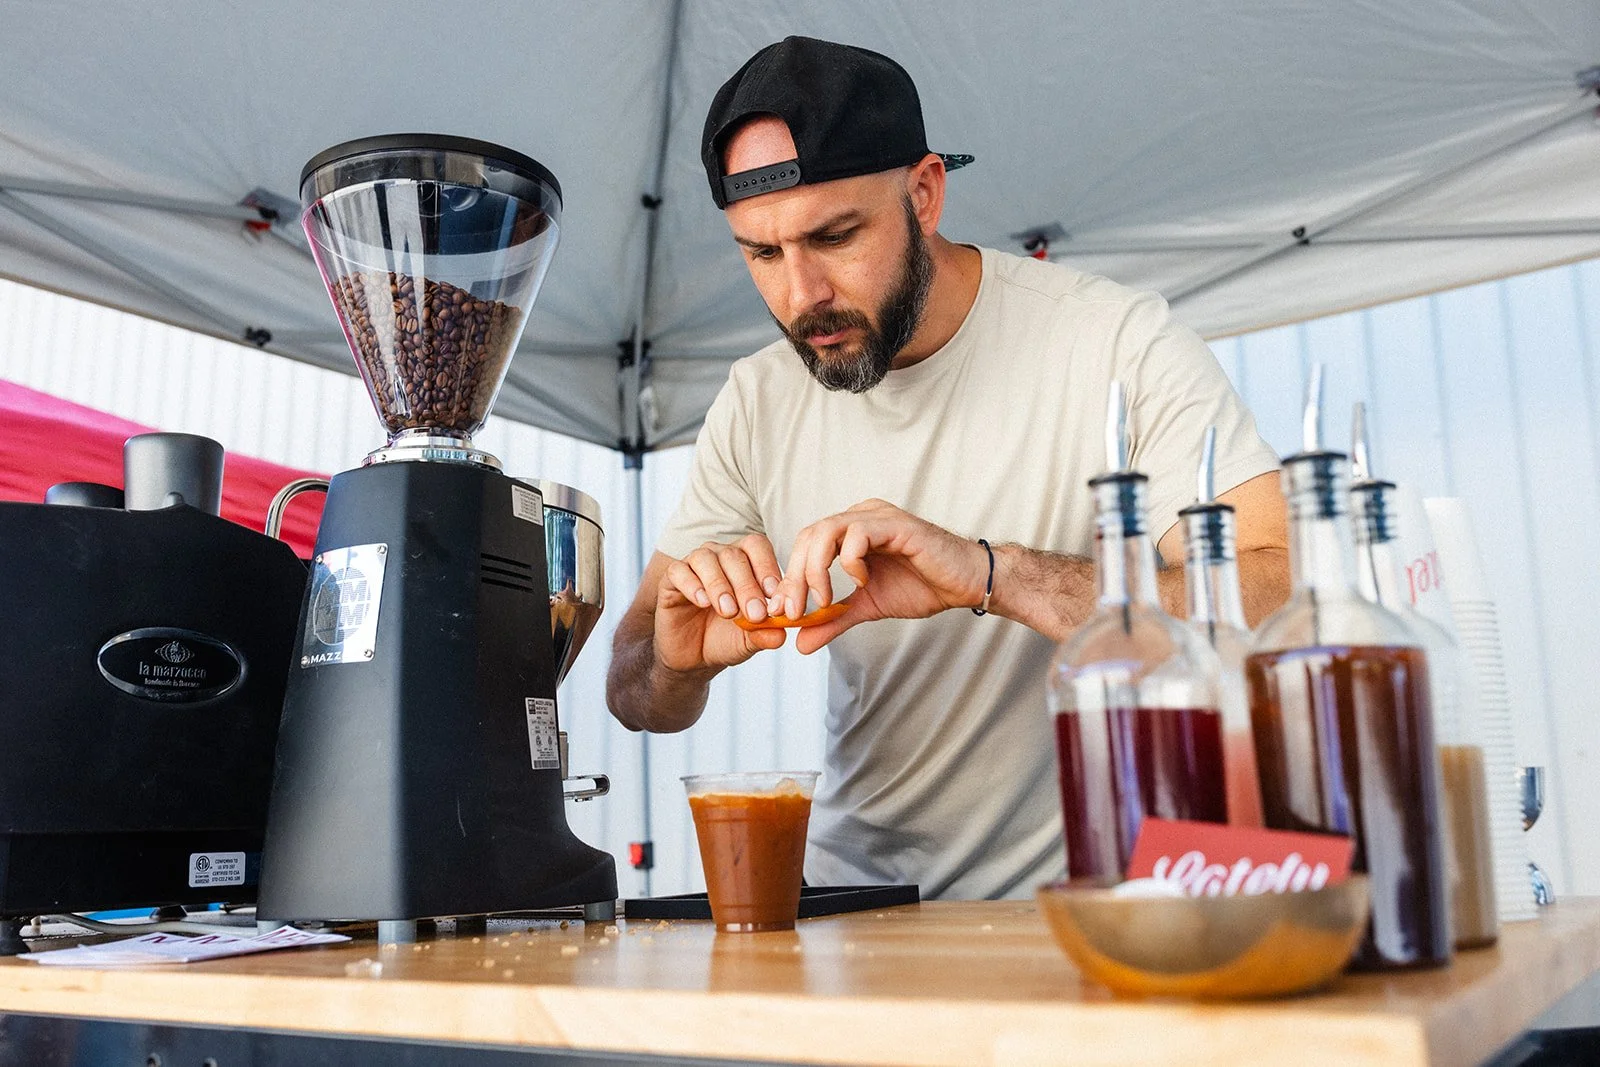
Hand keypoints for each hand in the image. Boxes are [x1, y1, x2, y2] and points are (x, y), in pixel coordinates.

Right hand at [655, 534, 788, 670]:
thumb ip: (764, 634)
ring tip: (729, 612)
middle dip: (747, 585)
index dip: (767, 567)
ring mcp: (694, 565)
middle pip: (734, 555)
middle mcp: (720, 556)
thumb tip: (781, 635)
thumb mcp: (749, 640)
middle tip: (755, 613)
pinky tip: (703, 603)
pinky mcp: (671, 579)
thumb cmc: (725, 639)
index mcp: (745, 561)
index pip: (758, 548)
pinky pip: (679, 571)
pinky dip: (692, 585)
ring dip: (720, 585)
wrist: (693, 657)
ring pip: (706, 559)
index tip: (774, 595)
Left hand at [774, 499, 988, 653]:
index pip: (805, 545)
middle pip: (808, 536)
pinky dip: (849, 562)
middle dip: (795, 577)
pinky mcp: (895, 524)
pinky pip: (857, 535)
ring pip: (826, 531)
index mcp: (850, 530)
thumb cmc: (922, 587)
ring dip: (816, 569)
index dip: (790, 578)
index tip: (784, 612)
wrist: (965, 585)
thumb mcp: (867, 607)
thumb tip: (800, 644)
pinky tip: (862, 581)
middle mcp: (859, 516)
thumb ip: (833, 620)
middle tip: (795, 610)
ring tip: (824, 599)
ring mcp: (876, 516)